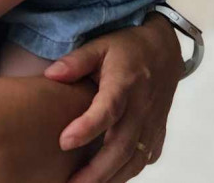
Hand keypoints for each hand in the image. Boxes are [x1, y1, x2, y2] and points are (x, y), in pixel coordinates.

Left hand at [44, 14, 181, 182]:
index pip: (107, 110)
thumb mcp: (99, 45)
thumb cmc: (125, 47)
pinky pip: (145, 158)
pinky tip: (108, 178)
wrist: (163, 50)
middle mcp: (142, 107)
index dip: (87, 128)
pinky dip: (127, 172)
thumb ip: (75, 61)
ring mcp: (153, 122)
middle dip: (97, 170)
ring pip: (134, 159)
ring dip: (111, 177)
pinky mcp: (158, 132)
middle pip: (121, 145)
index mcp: (125, 83)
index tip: (63, 141)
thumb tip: (50, 75)